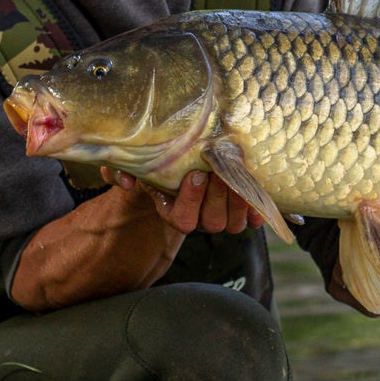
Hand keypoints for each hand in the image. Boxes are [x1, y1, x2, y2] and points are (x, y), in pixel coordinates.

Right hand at [103, 167, 266, 234]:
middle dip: (217, 194)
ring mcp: (223, 217)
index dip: (190, 199)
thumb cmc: (163, 162)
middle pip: (212, 221)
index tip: (195, 173)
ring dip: (238, 200)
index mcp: (173, 211)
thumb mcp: (141, 162)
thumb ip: (121, 170)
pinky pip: (254, 219)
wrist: (190, 157)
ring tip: (238, 172)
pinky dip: (258, 208)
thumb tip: (125, 181)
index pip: (182, 220)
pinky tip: (258, 189)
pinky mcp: (243, 212)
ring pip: (232, 223)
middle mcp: (199, 219)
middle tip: (220, 167)